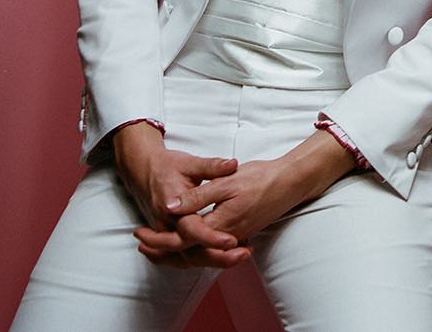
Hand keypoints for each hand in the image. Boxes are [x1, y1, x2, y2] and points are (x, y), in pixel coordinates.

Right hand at [112, 122, 245, 265]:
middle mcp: (167, 226)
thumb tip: (232, 165)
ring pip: (188, 258)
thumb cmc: (168, 166)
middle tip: (242, 255)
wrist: (146, 171)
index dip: (211, 237)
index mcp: (172, 208)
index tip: (232, 241)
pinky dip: (202, 259)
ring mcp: (167, 234)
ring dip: (212, 261)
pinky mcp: (171, 236)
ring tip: (239, 258)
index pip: (192, 229)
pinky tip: (223, 258)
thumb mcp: (191, 163)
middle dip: (216, 257)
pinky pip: (184, 256)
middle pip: (190, 252)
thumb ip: (212, 166)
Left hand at [136, 132, 353, 264]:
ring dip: (176, 253)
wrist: (291, 181)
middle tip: (141, 244)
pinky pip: (212, 249)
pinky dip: (195, 249)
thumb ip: (199, 195)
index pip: (181, 240)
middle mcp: (225, 235)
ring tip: (156, 248)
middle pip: (187, 253)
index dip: (158, 239)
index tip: (140, 234)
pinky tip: (189, 242)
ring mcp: (234, 236)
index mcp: (219, 222)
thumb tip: (170, 207)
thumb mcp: (227, 180)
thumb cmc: (261, 177)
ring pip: (199, 254)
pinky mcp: (241, 232)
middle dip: (162, 251)